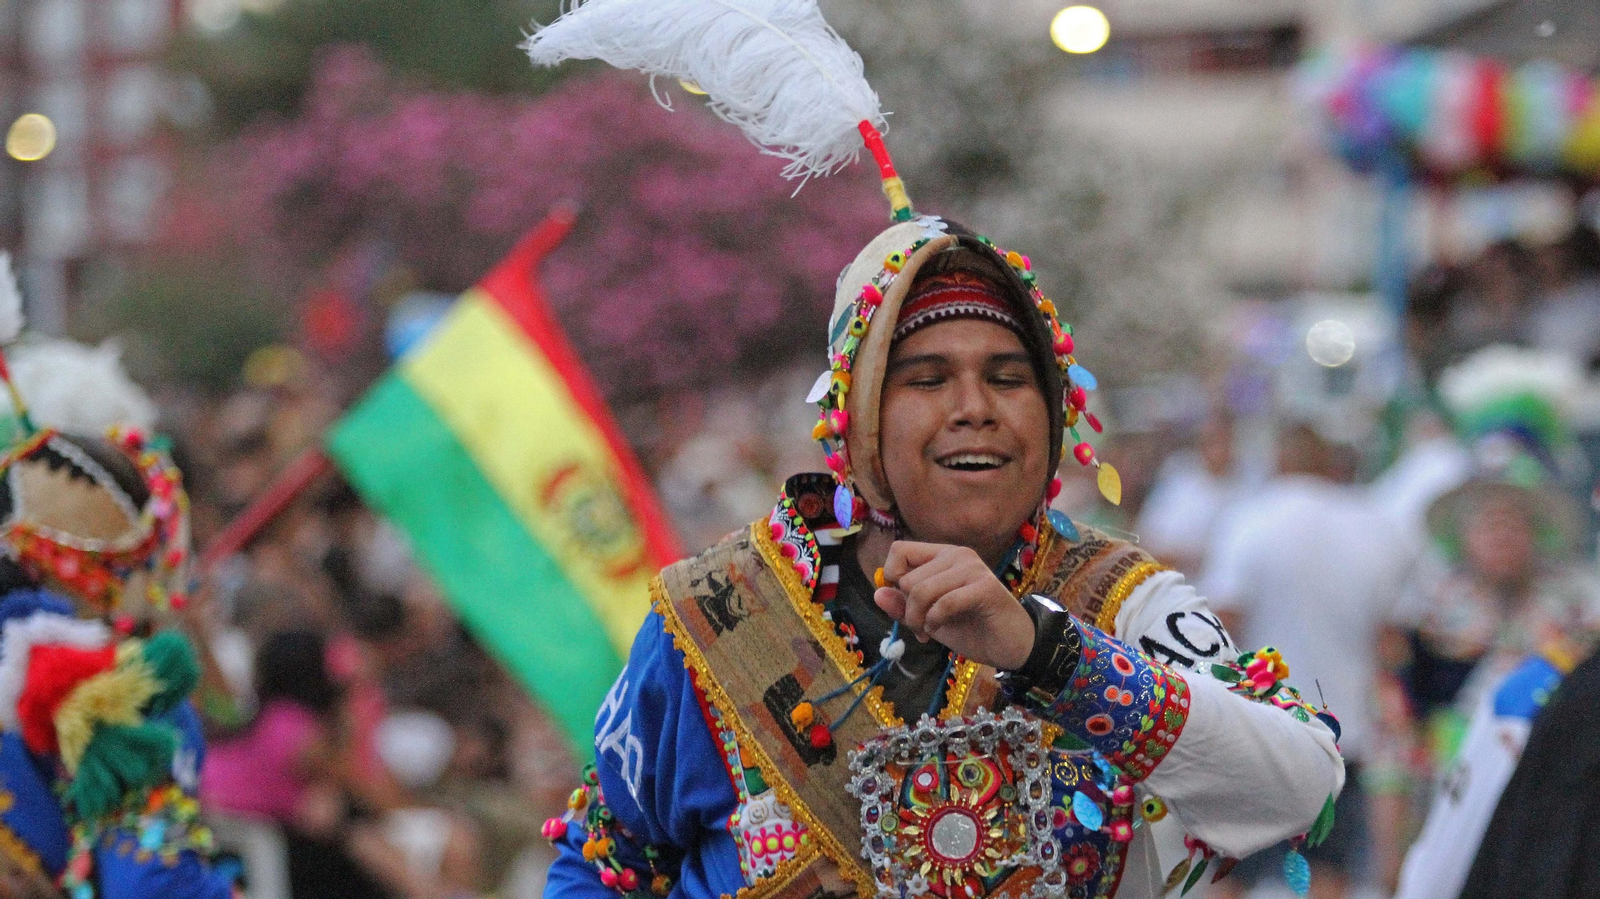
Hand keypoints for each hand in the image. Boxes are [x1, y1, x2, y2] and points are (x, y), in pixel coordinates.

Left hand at [873, 541, 1034, 670]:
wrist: (1010, 646)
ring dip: (918, 619)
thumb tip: (877, 593)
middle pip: (907, 578)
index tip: (902, 602)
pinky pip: (944, 603)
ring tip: (928, 631)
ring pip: (921, 590)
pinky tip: (940, 629)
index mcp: (943, 555)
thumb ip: (903, 606)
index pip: (899, 550)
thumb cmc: (970, 628)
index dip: (892, 577)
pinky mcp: (985, 587)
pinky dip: (935, 621)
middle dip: (907, 610)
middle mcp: (957, 555)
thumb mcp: (927, 619)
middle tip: (919, 627)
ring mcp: (972, 568)